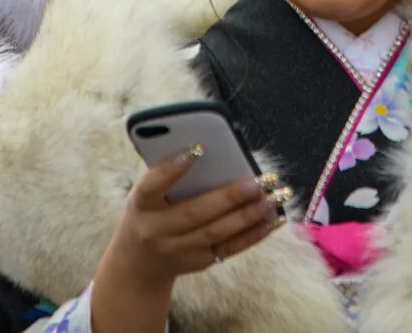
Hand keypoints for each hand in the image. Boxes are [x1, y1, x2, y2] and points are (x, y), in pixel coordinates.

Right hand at [100, 156, 285, 292]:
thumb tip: (212, 151)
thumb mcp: (148, 194)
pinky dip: (253, 234)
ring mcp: (177, 251)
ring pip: (216, 233)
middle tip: (258, 182)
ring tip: (272, 198)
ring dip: (248, 216)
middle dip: (229, 197)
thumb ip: (170, 175)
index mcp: (140, 205)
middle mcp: (156, 231)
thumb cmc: (150, 212)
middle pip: (194, 213)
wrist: (139, 262)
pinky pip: (229, 249)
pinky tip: (273, 219)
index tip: (198, 148)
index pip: (152, 186)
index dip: (172, 169)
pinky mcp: (198, 263)